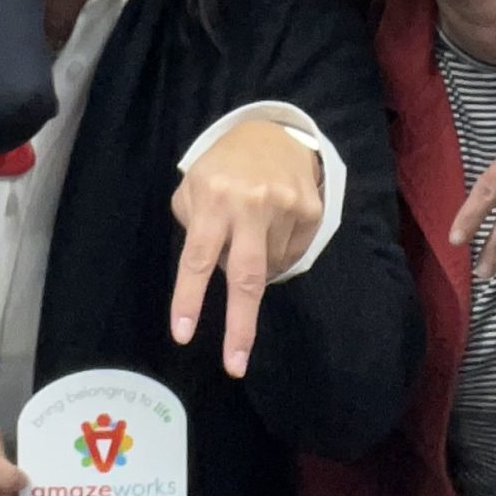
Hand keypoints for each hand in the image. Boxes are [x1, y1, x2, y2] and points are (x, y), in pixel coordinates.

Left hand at [169, 118, 323, 376]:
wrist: (273, 132)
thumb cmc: (222, 166)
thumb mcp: (193, 184)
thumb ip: (194, 225)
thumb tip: (211, 271)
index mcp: (212, 197)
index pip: (196, 257)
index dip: (189, 299)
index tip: (183, 335)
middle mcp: (250, 204)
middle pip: (245, 277)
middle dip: (240, 326)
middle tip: (234, 364)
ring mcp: (286, 207)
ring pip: (268, 268)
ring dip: (254, 267)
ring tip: (249, 235)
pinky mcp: (312, 211)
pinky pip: (291, 255)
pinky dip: (276, 254)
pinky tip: (271, 228)